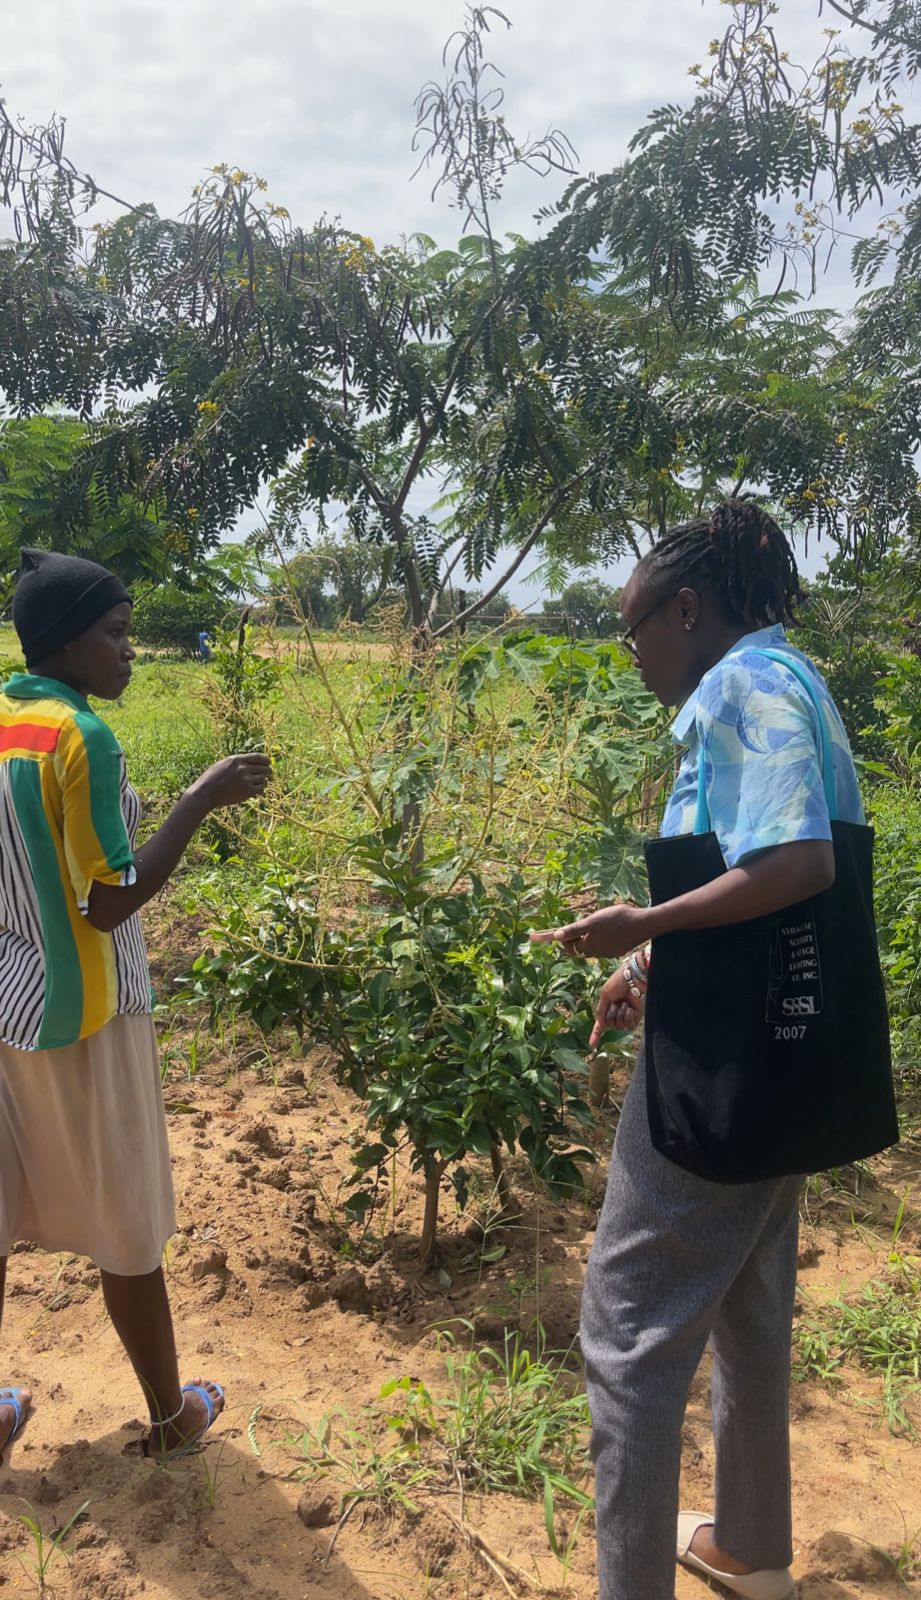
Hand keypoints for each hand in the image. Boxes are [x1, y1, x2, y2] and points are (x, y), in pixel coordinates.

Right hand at [189, 753, 271, 811]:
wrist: (205, 793)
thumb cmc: (210, 780)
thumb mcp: (222, 765)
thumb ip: (235, 763)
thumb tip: (248, 763)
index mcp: (236, 759)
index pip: (257, 757)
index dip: (266, 760)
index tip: (269, 763)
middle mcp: (243, 768)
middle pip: (263, 768)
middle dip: (267, 771)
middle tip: (269, 775)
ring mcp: (246, 779)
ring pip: (263, 779)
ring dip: (262, 782)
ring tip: (258, 785)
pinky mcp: (247, 791)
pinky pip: (261, 789)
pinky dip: (260, 790)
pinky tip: (257, 792)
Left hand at [529, 903, 646, 959]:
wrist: (644, 924)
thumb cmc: (618, 919)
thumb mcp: (593, 921)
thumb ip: (575, 930)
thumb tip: (556, 936)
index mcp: (586, 945)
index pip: (563, 942)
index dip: (548, 936)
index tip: (531, 936)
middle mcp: (594, 952)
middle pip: (574, 946)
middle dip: (568, 937)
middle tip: (566, 926)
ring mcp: (605, 952)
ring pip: (587, 946)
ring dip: (583, 937)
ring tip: (589, 924)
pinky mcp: (615, 950)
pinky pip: (599, 946)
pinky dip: (595, 939)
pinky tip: (604, 930)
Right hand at [590, 968, 642, 1049]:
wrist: (634, 977)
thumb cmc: (618, 982)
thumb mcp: (604, 995)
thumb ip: (601, 1011)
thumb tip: (599, 1025)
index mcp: (608, 1006)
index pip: (601, 1023)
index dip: (596, 1034)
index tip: (592, 1046)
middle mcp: (617, 1012)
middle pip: (610, 1024)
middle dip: (611, 1015)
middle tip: (616, 1003)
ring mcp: (627, 1014)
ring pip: (619, 1026)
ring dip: (620, 1015)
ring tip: (624, 1003)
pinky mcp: (637, 1015)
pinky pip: (629, 1025)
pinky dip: (628, 1017)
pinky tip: (630, 1008)